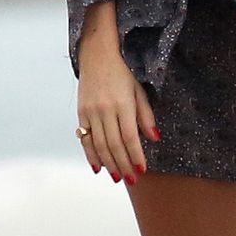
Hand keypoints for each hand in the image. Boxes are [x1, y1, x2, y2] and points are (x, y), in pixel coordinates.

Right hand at [77, 32, 157, 182]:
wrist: (97, 56)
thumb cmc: (122, 73)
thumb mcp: (139, 91)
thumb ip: (146, 115)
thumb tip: (154, 138)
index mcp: (123, 104)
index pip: (130, 136)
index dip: (135, 155)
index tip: (142, 169)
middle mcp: (105, 109)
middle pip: (114, 144)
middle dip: (123, 165)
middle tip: (131, 179)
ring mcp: (91, 112)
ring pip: (99, 144)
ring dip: (109, 163)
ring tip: (117, 177)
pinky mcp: (81, 113)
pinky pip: (85, 138)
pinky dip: (91, 154)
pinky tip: (98, 166)